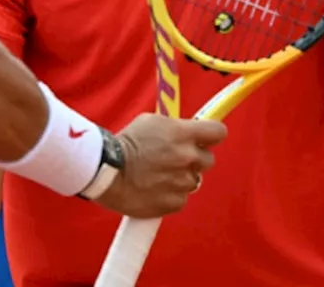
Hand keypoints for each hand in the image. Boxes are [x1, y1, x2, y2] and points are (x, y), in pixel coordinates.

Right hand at [92, 113, 227, 217]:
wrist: (105, 171)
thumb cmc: (124, 144)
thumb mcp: (150, 122)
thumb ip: (174, 127)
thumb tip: (188, 130)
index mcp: (182, 134)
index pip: (218, 132)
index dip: (212, 134)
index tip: (206, 137)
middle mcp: (187, 158)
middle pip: (209, 159)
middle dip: (195, 158)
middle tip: (176, 157)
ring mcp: (182, 182)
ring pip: (193, 180)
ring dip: (181, 177)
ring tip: (157, 174)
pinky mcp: (174, 203)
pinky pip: (181, 198)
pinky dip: (170, 194)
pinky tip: (153, 188)